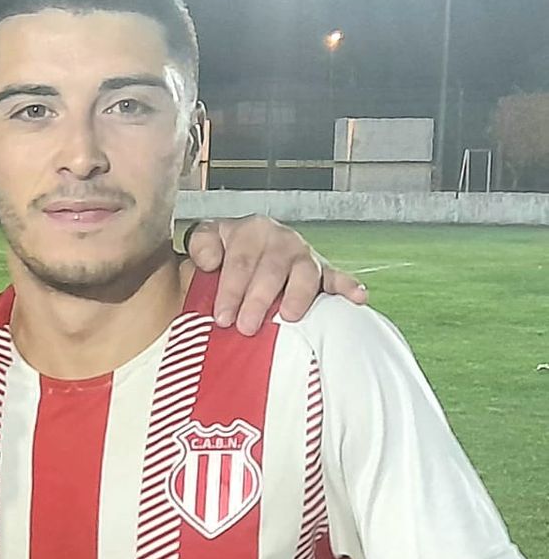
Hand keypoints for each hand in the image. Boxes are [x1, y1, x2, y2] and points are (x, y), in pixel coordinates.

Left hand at [184, 215, 367, 335]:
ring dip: (297, 296)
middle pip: (271, 270)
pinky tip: (357, 297)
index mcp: (250, 230)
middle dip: (258, 300)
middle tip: (247, 327)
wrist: (250, 246)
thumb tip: (210, 259)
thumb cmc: (224, 253)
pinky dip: (348, 286)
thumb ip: (202, 245)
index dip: (230, 290)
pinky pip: (337, 277)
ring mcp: (304, 254)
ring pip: (304, 273)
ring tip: (289, 317)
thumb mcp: (207, 241)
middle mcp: (280, 239)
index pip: (240, 261)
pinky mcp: (322, 269)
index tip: (222, 317)